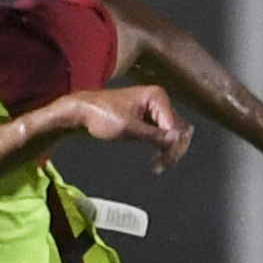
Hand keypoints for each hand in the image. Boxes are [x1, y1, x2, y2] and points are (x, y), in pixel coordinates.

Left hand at [55, 86, 192, 172]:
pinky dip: (163, 147)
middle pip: (179, 128)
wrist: (83, 112)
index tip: (162, 162)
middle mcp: (159, 100)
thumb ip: (153, 134)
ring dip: (169, 150)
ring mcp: (155, 110)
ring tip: (158, 166)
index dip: (172, 145)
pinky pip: (164, 134)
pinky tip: (156, 159)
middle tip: (161, 166)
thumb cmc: (101, 115)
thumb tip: (176, 139)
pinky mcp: (149, 119)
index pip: (175, 125)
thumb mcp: (128, 127)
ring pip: (174, 133)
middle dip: (173, 149)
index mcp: (156, 96)